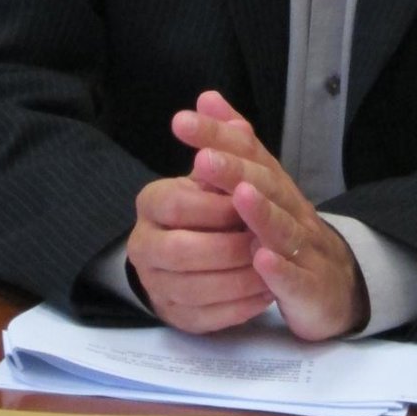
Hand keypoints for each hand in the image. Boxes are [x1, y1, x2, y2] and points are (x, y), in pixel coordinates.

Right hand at [126, 92, 272, 333]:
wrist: (194, 249)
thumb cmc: (208, 202)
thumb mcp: (214, 170)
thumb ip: (218, 136)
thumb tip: (210, 98)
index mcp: (151, 204)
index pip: (177, 202)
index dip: (216, 204)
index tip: (249, 201)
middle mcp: (144, 247)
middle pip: (184, 251)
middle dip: (230, 246)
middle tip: (265, 241)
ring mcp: (157, 286)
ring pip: (197, 289)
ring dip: (240, 279)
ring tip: (272, 266)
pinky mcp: (175, 317)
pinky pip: (207, 318)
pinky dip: (240, 305)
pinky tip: (265, 292)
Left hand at [174, 91, 369, 342]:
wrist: (337, 285)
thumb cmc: (289, 231)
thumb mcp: (263, 186)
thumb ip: (236, 146)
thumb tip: (206, 98)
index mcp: (276, 185)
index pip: (249, 153)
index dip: (219, 136)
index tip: (183, 121)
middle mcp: (292, 209)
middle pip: (267, 184)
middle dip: (235, 170)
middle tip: (204, 158)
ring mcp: (305, 247)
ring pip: (284, 227)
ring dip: (262, 212)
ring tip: (239, 196)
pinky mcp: (311, 287)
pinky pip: (296, 278)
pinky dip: (279, 269)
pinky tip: (261, 259)